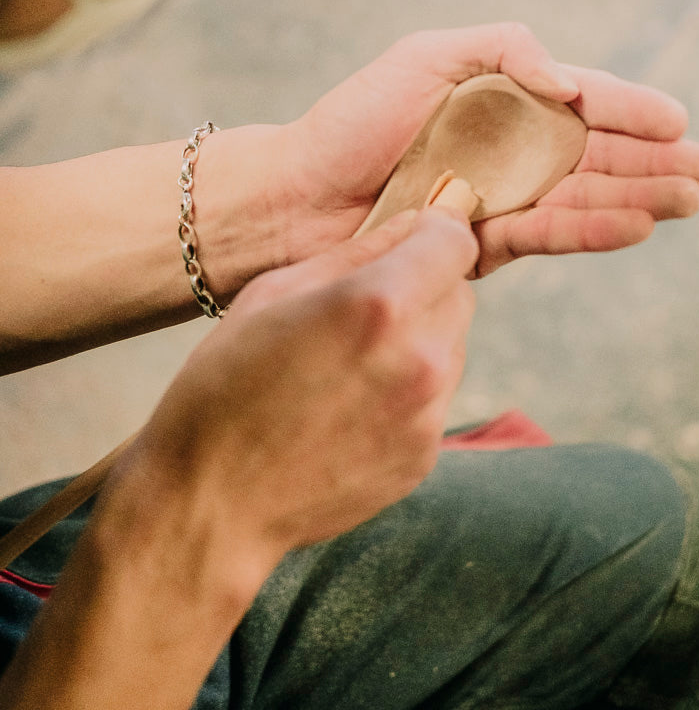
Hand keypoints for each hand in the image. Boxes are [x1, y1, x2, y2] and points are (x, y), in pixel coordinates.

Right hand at [128, 208, 477, 565]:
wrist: (211, 502)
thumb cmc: (225, 385)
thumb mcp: (275, 293)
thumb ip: (357, 251)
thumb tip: (411, 223)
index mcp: (380, 305)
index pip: (455, 241)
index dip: (435, 231)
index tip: (413, 237)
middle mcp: (419, 357)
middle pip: (459, 292)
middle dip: (426, 284)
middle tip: (367, 305)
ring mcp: (428, 413)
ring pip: (452, 344)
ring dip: (420, 337)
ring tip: (352, 362)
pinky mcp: (425, 454)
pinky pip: (437, 397)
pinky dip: (411, 388)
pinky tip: (353, 405)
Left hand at [278, 22, 698, 274]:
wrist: (294, 197)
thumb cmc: (353, 120)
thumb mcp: (428, 56)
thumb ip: (504, 49)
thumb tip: (570, 83)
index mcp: (502, 102)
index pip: (582, 105)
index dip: (632, 112)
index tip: (681, 120)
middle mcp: (509, 153)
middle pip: (596, 158)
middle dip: (656, 164)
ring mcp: (500, 201)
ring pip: (583, 199)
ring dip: (639, 199)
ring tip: (691, 200)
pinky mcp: (483, 247)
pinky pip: (547, 235)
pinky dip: (592, 230)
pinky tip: (636, 226)